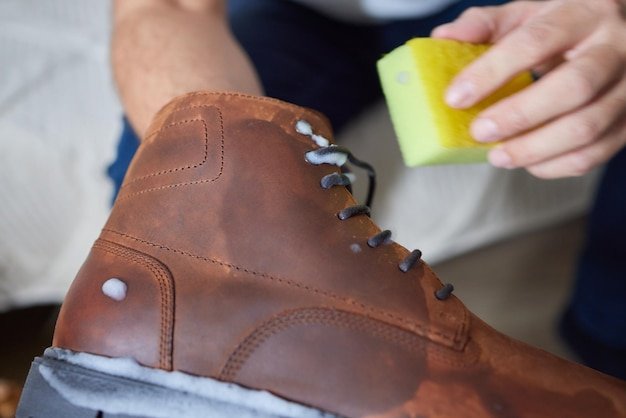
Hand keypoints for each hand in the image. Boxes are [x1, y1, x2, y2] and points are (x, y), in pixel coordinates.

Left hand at [432, 0, 625, 177]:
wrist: (616, 35)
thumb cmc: (565, 27)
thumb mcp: (527, 15)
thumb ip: (485, 25)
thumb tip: (443, 37)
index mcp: (585, 13)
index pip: (536, 41)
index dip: (491, 72)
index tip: (456, 96)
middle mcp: (615, 48)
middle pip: (573, 88)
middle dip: (518, 116)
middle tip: (480, 131)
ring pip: (586, 127)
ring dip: (534, 149)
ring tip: (498, 156)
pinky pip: (595, 154)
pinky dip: (556, 165)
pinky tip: (529, 162)